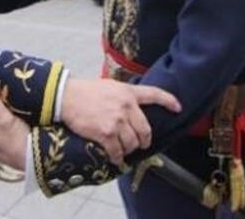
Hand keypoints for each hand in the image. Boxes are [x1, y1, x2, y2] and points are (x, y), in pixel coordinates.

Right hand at [60, 78, 180, 164]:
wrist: (67, 97)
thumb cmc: (86, 92)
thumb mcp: (109, 86)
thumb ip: (123, 95)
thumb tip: (132, 106)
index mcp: (128, 92)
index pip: (154, 94)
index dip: (168, 101)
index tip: (178, 108)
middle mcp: (126, 106)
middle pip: (145, 130)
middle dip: (144, 141)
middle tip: (140, 145)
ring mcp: (117, 120)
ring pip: (133, 143)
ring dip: (128, 150)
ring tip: (122, 150)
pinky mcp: (106, 133)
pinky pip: (117, 151)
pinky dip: (117, 157)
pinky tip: (114, 158)